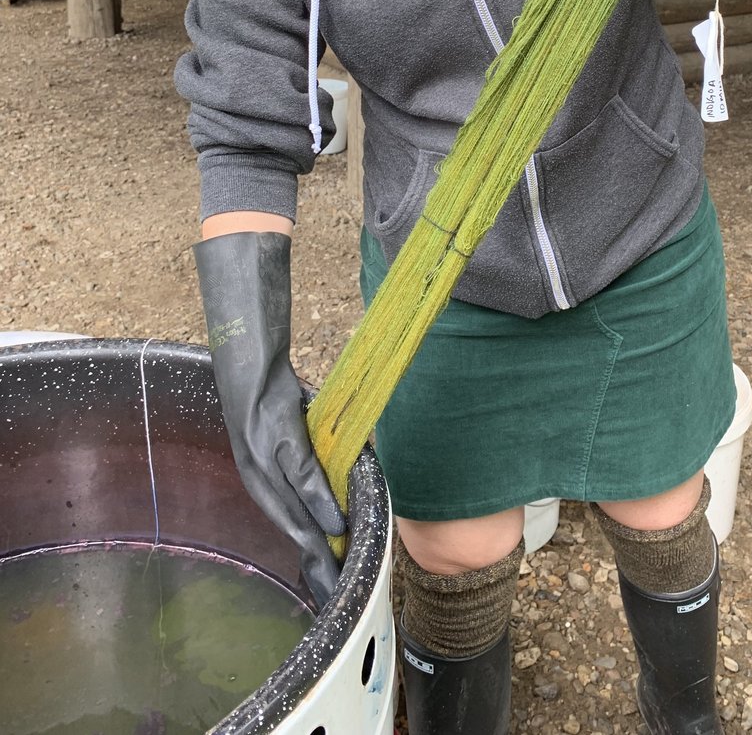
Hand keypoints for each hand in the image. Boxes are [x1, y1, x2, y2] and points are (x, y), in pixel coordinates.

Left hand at [195, 230, 344, 606]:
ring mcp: (259, 445)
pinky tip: (333, 521)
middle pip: (281, 520)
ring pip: (288, 503)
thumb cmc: (266, 372)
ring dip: (311, 538)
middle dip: (306, 557)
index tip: (321, 577)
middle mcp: (250, 460)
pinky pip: (298, 468)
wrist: (246, 333)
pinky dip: (315, 497)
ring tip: (333, 568)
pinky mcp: (272, 425)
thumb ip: (301, 445)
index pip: (278, 513)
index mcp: (254, 460)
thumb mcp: (285, 415)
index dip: (300, 544)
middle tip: (330, 590)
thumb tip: (332, 472)